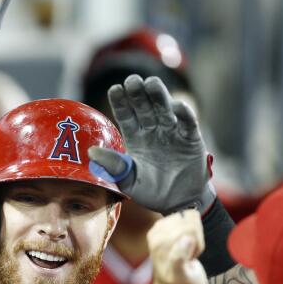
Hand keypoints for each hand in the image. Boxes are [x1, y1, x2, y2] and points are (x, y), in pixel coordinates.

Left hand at [88, 75, 215, 213]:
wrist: (181, 202)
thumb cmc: (153, 191)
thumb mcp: (129, 181)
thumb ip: (114, 166)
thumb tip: (91, 152)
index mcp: (135, 137)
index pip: (126, 115)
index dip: (121, 102)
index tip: (115, 90)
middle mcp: (153, 130)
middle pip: (144, 107)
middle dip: (138, 93)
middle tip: (132, 81)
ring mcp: (172, 132)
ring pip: (164, 109)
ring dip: (159, 96)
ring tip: (151, 83)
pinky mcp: (191, 138)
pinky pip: (188, 123)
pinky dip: (184, 113)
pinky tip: (177, 106)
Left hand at [147, 210, 206, 283]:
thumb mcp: (180, 277)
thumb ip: (179, 259)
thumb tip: (185, 239)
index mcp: (157, 240)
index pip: (190, 227)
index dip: (196, 243)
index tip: (189, 258)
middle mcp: (157, 230)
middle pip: (192, 223)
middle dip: (196, 240)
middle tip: (189, 257)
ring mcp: (163, 226)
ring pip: (193, 220)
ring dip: (196, 237)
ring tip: (188, 254)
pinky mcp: (170, 224)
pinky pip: (192, 219)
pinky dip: (195, 234)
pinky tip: (188, 248)